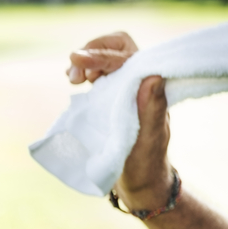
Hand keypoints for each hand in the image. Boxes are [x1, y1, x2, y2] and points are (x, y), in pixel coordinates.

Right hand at [67, 32, 171, 209]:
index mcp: (154, 87)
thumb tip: (154, 76)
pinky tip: (76, 82)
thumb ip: (152, 108)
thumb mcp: (149, 138)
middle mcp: (143, 82)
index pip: (128, 55)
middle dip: (94, 51)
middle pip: (119, 48)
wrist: (140, 180)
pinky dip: (85, 71)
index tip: (77, 59)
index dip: (102, 55)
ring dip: (87, 60)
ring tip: (73, 80)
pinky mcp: (116, 96)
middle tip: (74, 75)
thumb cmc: (146, 161)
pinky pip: (100, 73)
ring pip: (108, 57)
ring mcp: (128, 88)